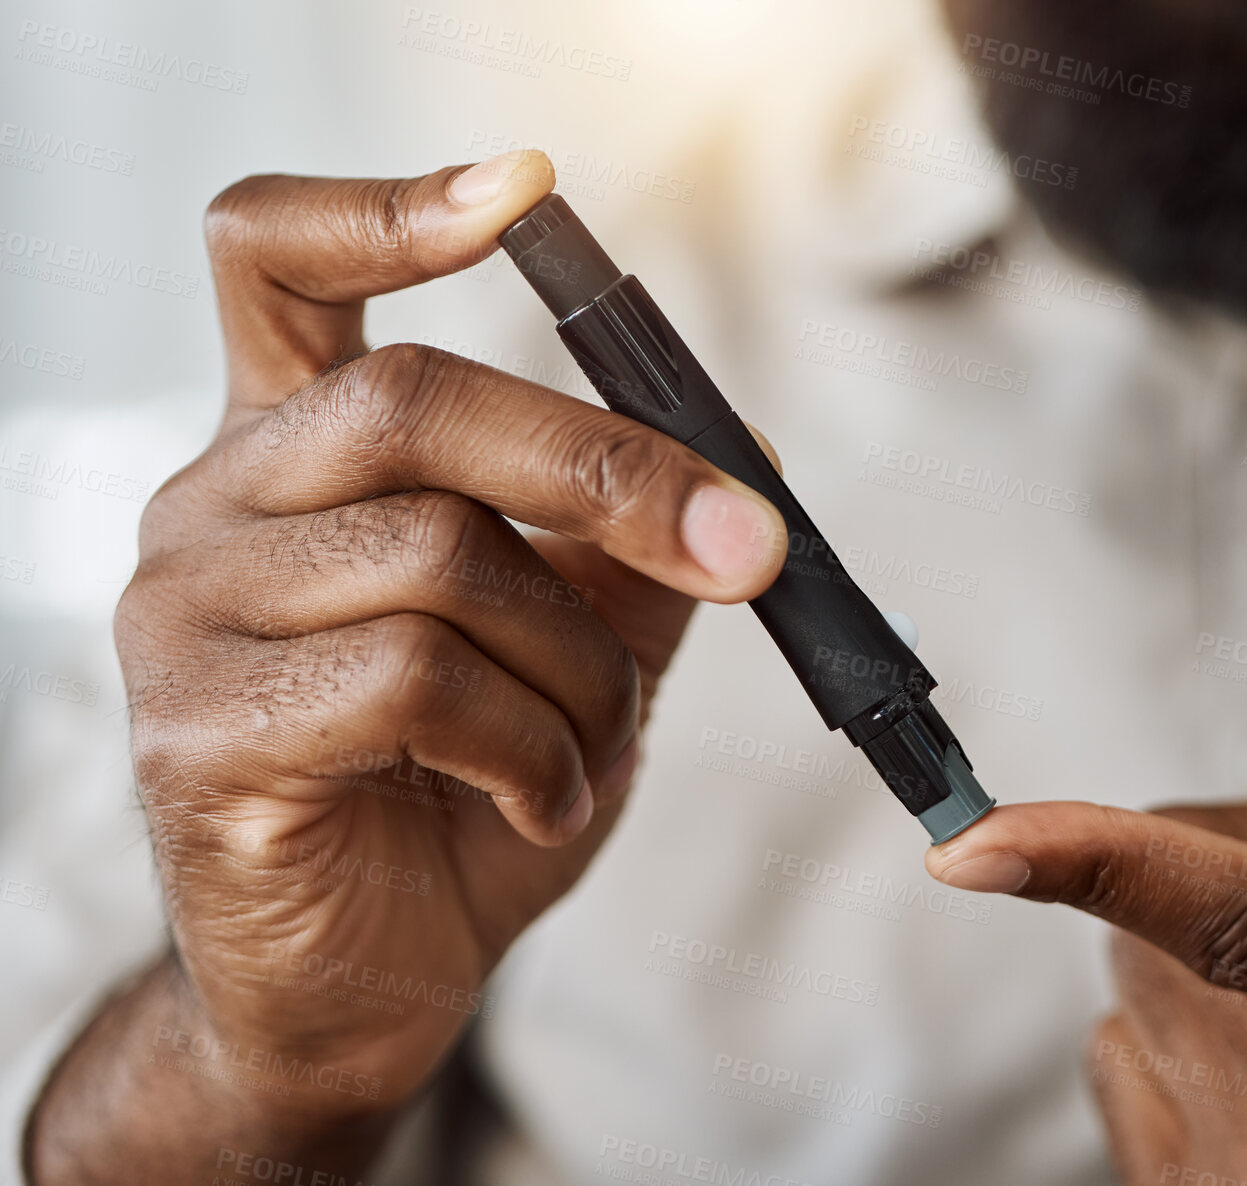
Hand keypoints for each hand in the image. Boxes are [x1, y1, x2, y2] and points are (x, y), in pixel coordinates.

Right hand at [30, 152, 786, 1180]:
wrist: (368, 984)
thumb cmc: (463, 798)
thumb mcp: (574, 653)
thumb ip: (632, 550)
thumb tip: (752, 458)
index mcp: (294, 455)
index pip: (276, 260)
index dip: (391, 205)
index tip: (527, 190)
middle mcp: (213, 506)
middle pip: (410, 400)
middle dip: (610, 469)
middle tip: (748, 547)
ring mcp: (185, 616)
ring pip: (438, 557)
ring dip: (580, 664)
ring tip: (600, 746)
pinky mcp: (200, 732)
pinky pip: (413, 680)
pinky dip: (532, 747)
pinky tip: (544, 801)